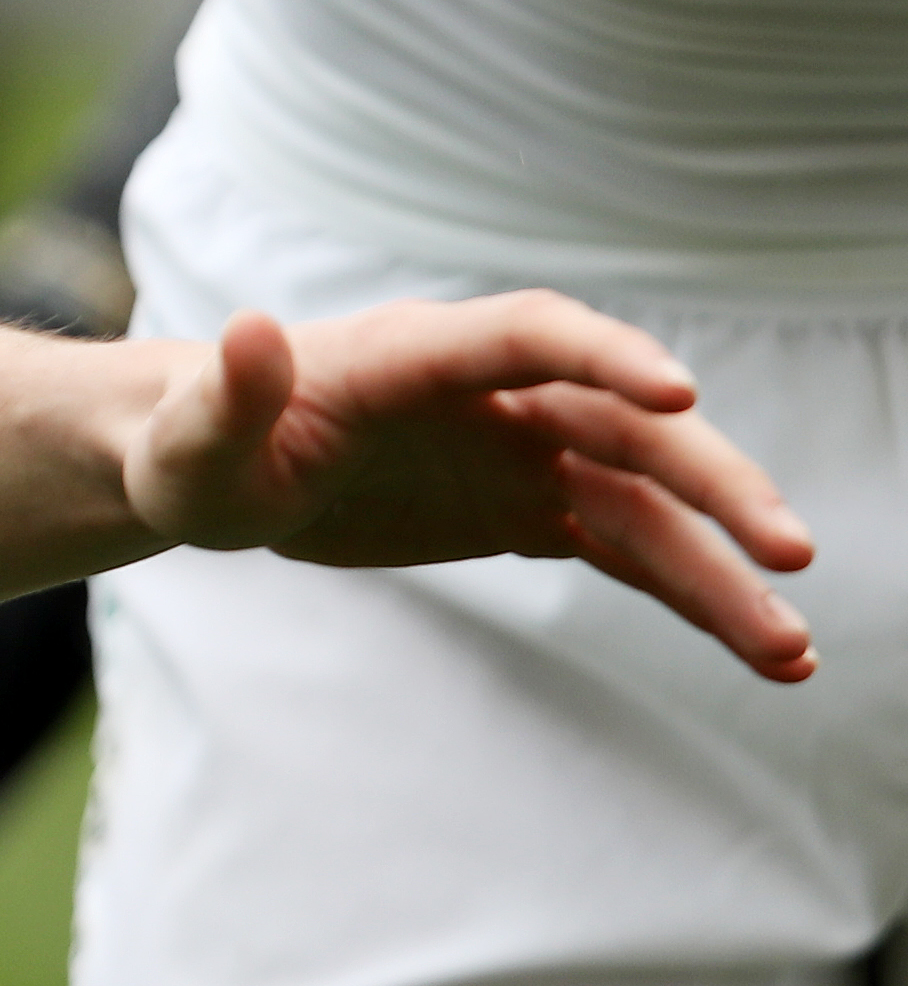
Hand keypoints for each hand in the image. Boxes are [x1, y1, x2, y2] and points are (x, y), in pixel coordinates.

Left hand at [127, 298, 816, 677]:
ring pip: (648, 505)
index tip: (682, 397)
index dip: (607, 357)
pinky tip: (761, 654)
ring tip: (792, 653)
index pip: (532, 337)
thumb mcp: (192, 441)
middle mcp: (493, 396)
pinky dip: (693, 596)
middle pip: (626, 426)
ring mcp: (524, 452)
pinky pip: (629, 551)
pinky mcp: (530, 509)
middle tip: (789, 552)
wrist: (214, 466)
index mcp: (417, 357)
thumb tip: (250, 331)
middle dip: (711, 483)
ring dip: (723, 569)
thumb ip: (226, 397)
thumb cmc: (193, 448)